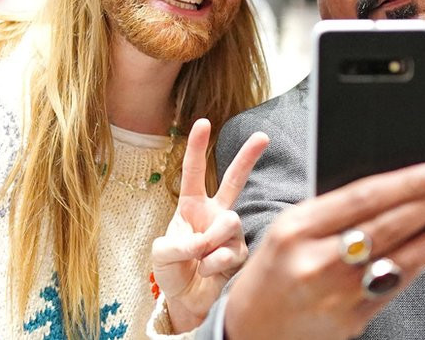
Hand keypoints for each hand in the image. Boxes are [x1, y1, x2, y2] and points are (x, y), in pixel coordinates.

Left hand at [151, 118, 268, 332]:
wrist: (187, 302)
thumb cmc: (173, 272)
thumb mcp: (161, 254)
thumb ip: (177, 243)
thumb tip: (204, 243)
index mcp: (192, 207)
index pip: (194, 173)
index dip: (197, 147)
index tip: (203, 123)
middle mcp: (214, 215)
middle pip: (234, 181)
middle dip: (248, 158)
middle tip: (263, 136)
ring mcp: (230, 234)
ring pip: (229, 222)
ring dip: (210, 242)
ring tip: (199, 259)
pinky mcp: (241, 254)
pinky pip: (229, 252)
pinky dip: (213, 264)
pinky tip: (208, 272)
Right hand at [224, 162, 424, 339]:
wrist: (251, 329)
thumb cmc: (272, 272)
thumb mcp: (286, 229)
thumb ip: (331, 211)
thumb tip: (387, 190)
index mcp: (296, 229)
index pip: (362, 197)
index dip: (406, 183)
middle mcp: (316, 261)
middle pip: (385, 226)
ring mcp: (336, 295)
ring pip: (397, 260)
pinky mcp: (351, 321)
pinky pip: (393, 288)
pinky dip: (415, 266)